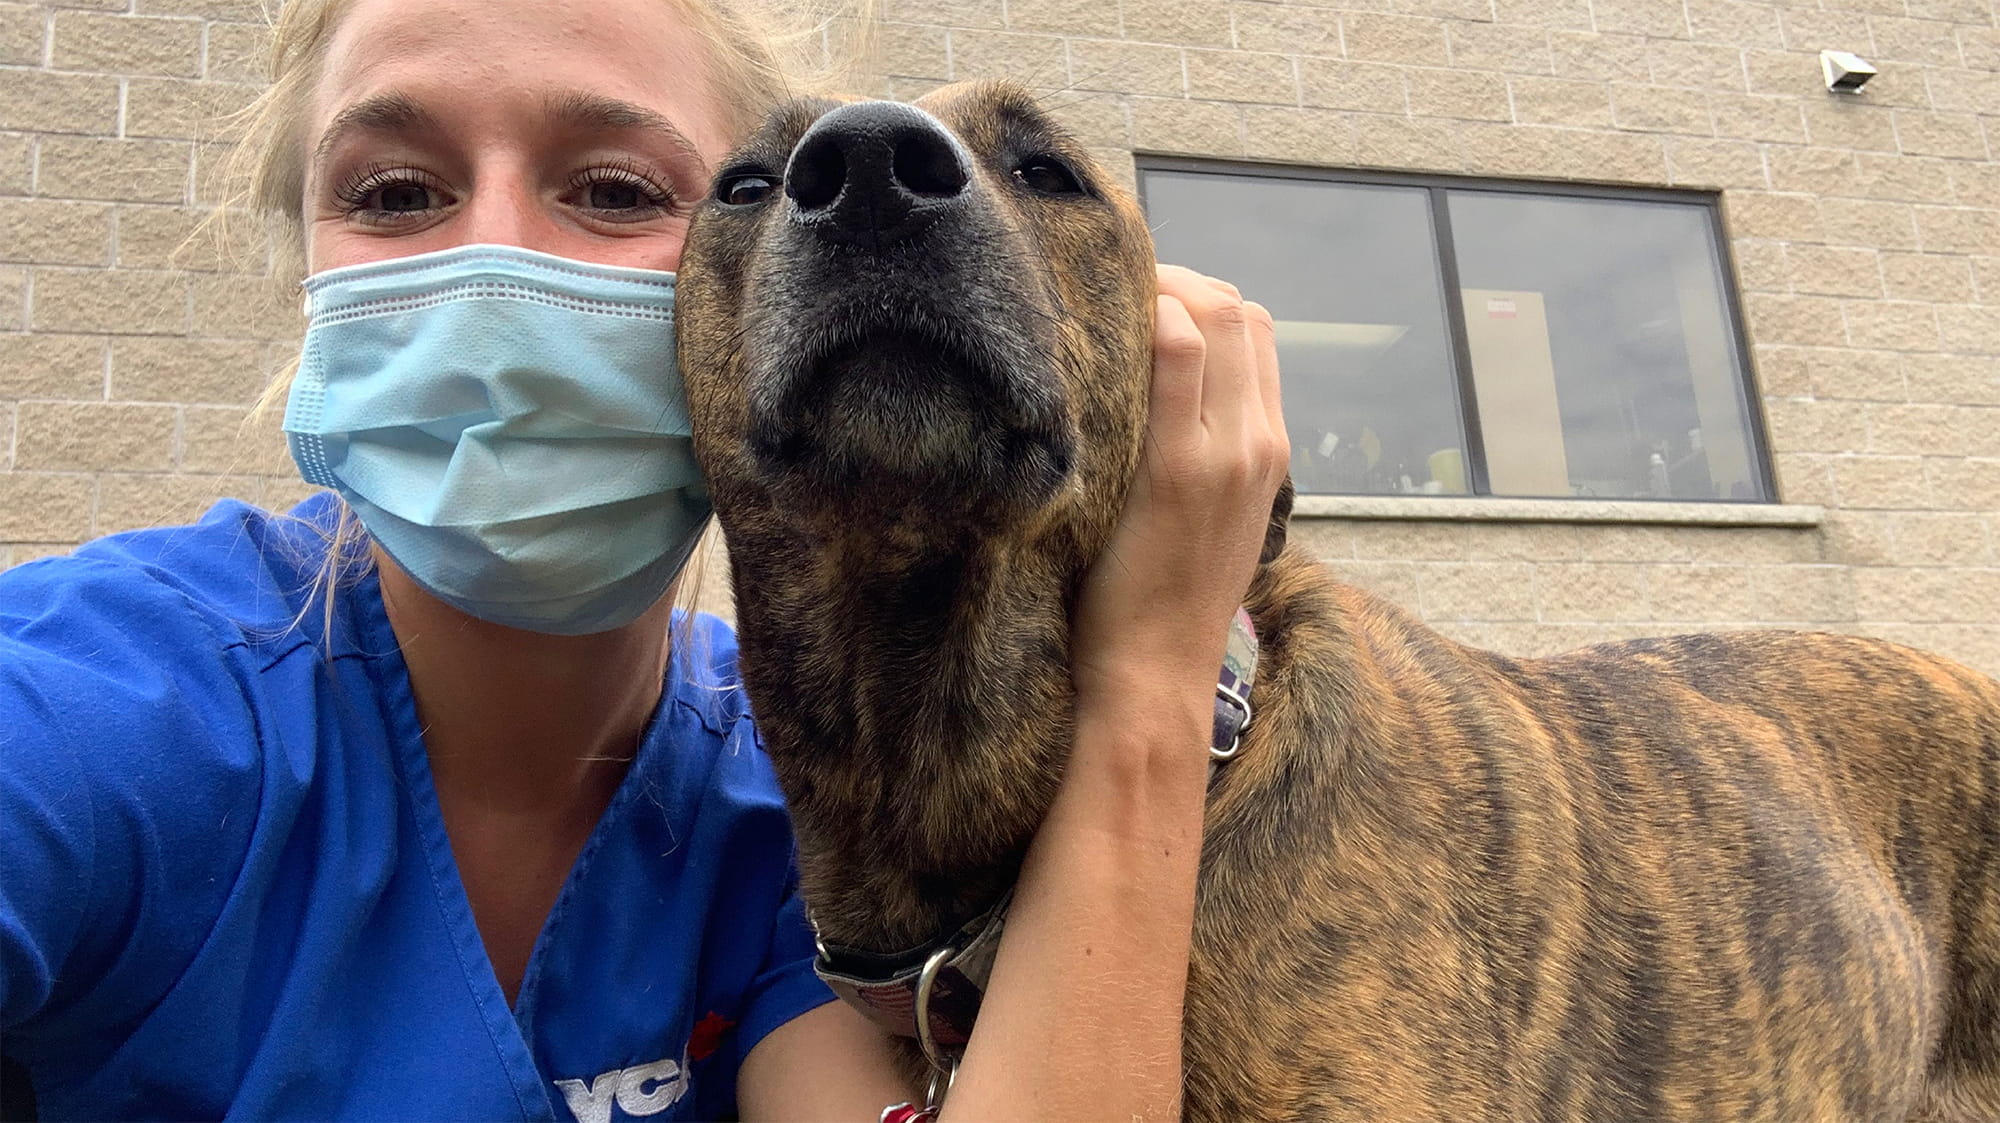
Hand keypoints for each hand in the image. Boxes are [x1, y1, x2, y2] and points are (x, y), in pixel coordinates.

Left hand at [1070, 264, 1288, 732]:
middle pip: (1237, 308)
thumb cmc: (1161, 603)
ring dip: (1154, 290)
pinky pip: (1176, 356)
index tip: (1139, 298)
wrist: (1156, 675)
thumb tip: (1157, 413)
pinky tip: (1099, 332)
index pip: (1254, 329)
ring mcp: (1225, 452)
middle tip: (1107, 291)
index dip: (1198, 295)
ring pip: (1213, 316)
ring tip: (1098, 307)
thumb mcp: (1206, 523)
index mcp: (1269, 451)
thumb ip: (1202, 462)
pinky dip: (1145, 319)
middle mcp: (1259, 442)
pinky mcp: (1179, 469)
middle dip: (1173, 279)